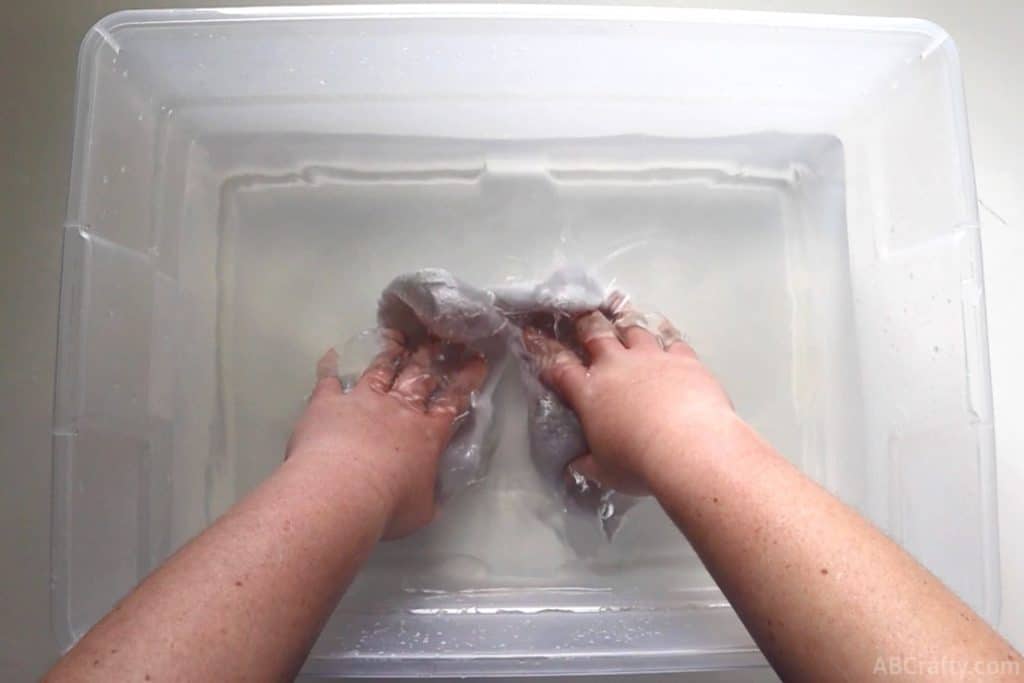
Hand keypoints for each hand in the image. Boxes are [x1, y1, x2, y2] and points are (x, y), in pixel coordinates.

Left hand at [287, 330, 485, 538]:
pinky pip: (329, 379)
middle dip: (431, 357)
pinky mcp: (329, 402)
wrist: (342, 491)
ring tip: (397, 338)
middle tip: (439, 339)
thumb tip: (437, 493)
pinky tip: (331, 355)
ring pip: (379, 370)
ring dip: (389, 354)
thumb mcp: (424, 508)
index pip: (451, 401)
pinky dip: (330, 367)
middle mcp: (398, 409)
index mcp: (427, 434)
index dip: (465, 380)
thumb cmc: (389, 505)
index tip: (475, 359)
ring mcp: (363, 400)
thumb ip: (432, 494)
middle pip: (418, 377)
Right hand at [524, 311, 732, 494]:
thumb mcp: (604, 470)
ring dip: (626, 326)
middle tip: (582, 318)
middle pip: (595, 334)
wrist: (687, 448)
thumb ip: (588, 462)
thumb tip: (576, 464)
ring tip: (624, 322)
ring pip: (633, 330)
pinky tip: (667, 335)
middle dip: (586, 324)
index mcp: (589, 392)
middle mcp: (616, 366)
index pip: (559, 366)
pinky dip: (667, 336)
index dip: (543, 348)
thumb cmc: (638, 463)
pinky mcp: (683, 359)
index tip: (532, 333)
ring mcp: (651, 357)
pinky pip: (673, 339)